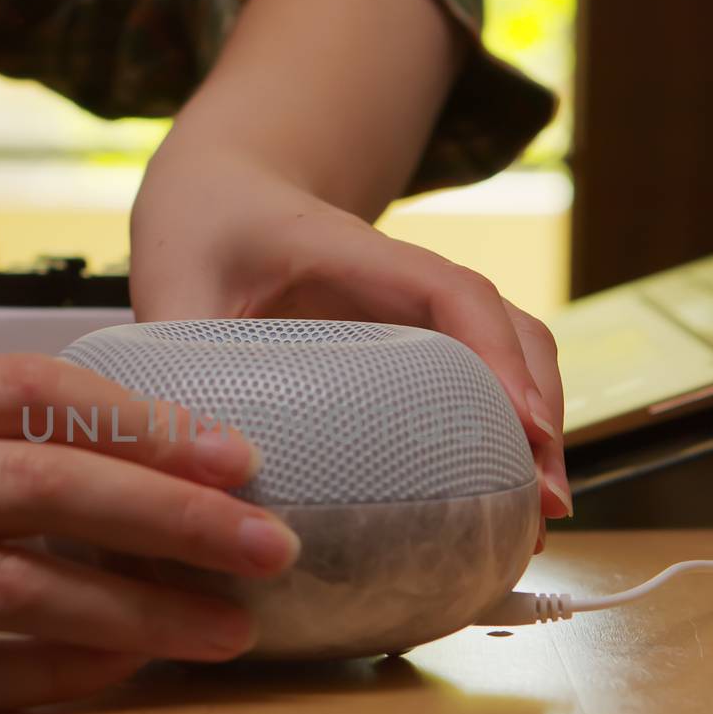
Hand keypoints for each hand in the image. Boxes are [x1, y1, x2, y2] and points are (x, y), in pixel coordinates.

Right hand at [0, 356, 296, 713]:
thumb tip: (60, 457)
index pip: (16, 394)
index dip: (137, 422)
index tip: (227, 450)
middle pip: (33, 486)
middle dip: (167, 513)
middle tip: (266, 539)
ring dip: (128, 610)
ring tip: (219, 625)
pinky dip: (34, 675)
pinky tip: (107, 676)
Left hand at [130, 146, 571, 541]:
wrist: (223, 196)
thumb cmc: (200, 234)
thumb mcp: (171, 282)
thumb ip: (174, 352)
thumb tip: (186, 459)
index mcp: (353, 253)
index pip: (450, 291)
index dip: (494, 353)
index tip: (518, 425)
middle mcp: (404, 280)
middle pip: (507, 327)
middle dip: (538, 410)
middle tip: (541, 503)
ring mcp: (416, 312)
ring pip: (510, 352)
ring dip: (536, 426)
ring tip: (536, 517)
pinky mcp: (412, 345)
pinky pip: (480, 377)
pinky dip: (507, 431)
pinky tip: (502, 498)